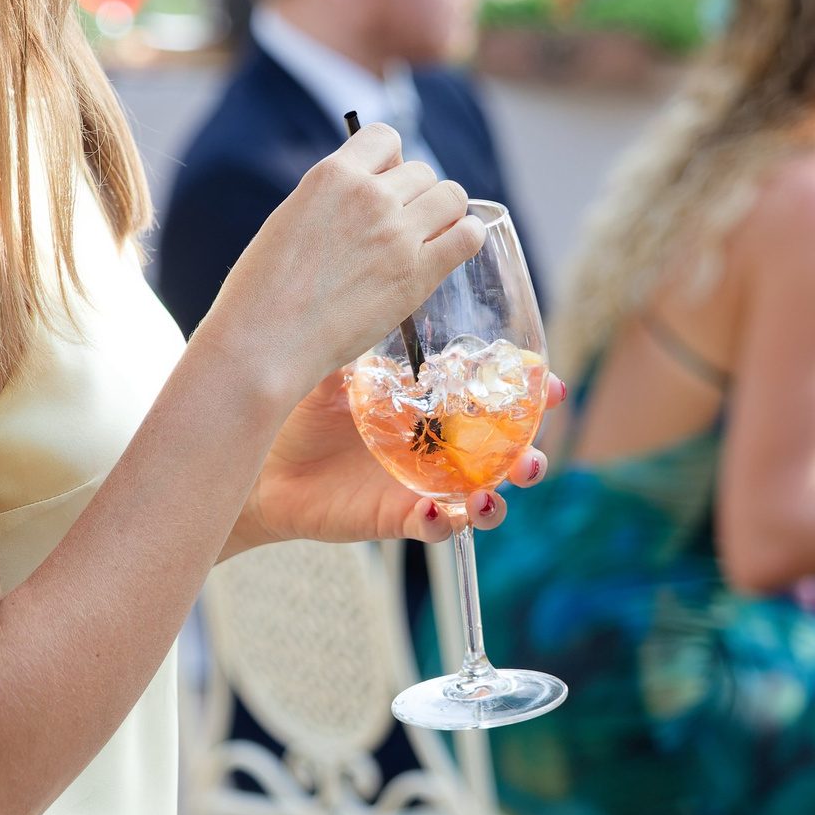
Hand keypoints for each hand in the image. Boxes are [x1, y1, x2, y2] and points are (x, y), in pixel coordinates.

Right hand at [207, 123, 486, 395]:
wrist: (264, 343)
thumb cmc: (263, 289)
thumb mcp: (292, 217)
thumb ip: (336, 198)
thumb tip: (375, 189)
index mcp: (332, 175)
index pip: (384, 137)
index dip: (389, 161)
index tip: (384, 183)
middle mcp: (370, 196)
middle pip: (422, 171)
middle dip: (415, 194)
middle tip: (400, 226)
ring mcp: (398, 234)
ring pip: (451, 197)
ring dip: (443, 213)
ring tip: (428, 237)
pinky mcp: (419, 273)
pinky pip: (468, 236)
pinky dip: (466, 237)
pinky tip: (453, 248)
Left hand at [232, 369, 565, 553]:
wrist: (264, 462)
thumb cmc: (304, 411)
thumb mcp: (339, 367)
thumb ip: (366, 337)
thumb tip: (384, 287)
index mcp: (438, 409)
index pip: (497, 401)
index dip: (532, 395)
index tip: (550, 385)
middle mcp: (441, 450)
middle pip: (505, 458)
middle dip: (530, 456)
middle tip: (532, 453)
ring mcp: (424, 486)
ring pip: (482, 501)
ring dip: (498, 502)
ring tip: (492, 495)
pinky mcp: (397, 517)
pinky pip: (432, 527)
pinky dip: (441, 522)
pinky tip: (436, 511)